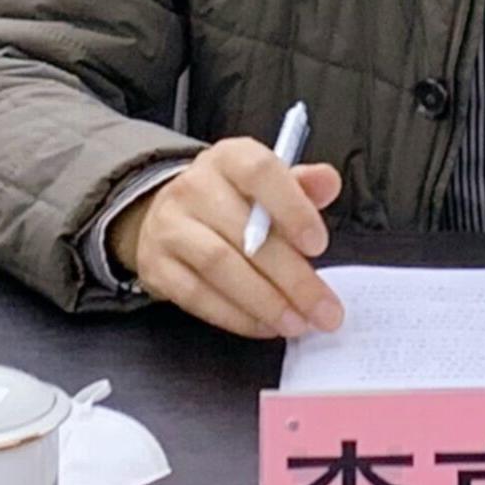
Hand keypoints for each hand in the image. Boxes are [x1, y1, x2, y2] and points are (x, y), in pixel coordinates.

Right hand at [109, 137, 345, 337]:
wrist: (173, 215)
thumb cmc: (235, 201)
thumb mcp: (272, 183)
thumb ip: (304, 185)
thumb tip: (328, 182)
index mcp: (229, 158)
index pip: (259, 172)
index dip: (292, 207)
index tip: (318, 244)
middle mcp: (194, 186)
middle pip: (244, 233)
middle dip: (292, 278)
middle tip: (324, 309)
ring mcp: (170, 226)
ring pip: (219, 266)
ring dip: (265, 301)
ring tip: (297, 322)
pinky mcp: (156, 266)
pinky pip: (196, 296)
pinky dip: (236, 316)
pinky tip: (265, 326)